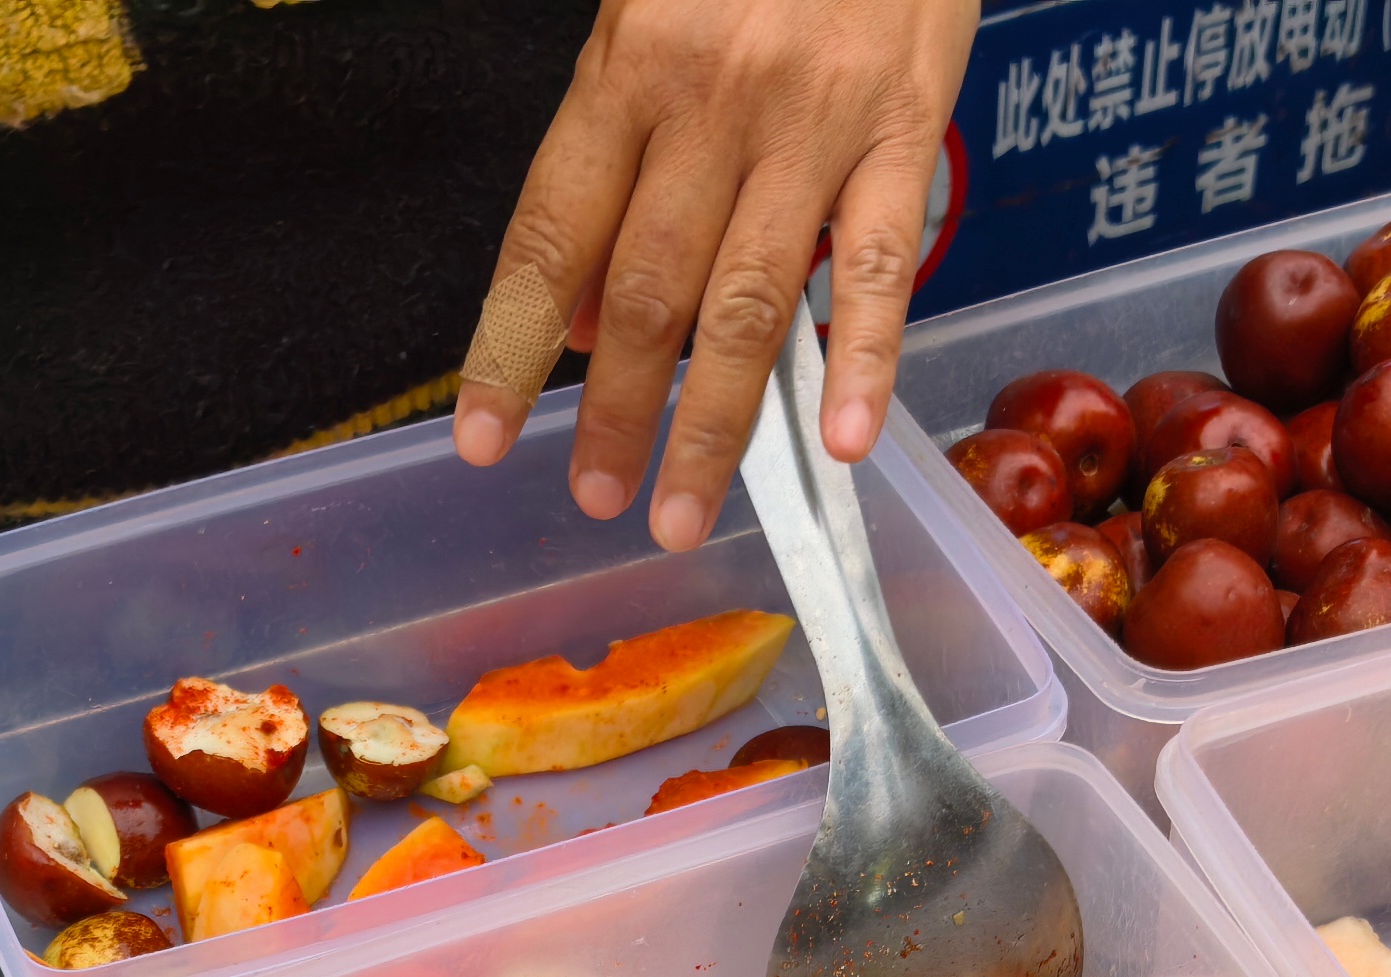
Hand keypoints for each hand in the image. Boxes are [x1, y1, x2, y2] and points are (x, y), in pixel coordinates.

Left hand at [451, 0, 977, 549]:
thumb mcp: (650, 22)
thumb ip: (614, 165)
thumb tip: (586, 316)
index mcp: (630, 68)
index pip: (552, 236)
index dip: (510, 349)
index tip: (482, 439)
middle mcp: (713, 100)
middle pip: (648, 289)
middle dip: (614, 413)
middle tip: (592, 499)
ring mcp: (815, 121)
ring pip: (752, 300)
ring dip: (714, 425)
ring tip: (683, 513)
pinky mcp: (908, 128)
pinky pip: (883, 263)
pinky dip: (862, 360)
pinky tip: (837, 441)